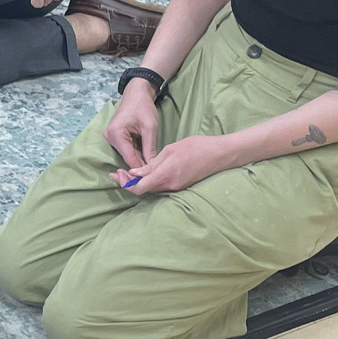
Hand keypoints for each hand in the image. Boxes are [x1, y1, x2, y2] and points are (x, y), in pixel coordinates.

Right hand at [104, 83, 161, 167]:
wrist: (136, 93)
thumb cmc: (143, 106)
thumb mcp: (150, 127)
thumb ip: (150, 148)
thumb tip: (152, 166)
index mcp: (116, 134)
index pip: (129, 157)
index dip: (140, 169)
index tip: (152, 177)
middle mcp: (109, 137)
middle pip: (127, 157)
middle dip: (141, 164)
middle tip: (155, 172)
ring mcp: (110, 137)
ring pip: (127, 154)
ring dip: (139, 158)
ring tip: (153, 164)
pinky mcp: (114, 137)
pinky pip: (126, 149)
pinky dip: (136, 152)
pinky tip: (146, 155)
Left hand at [113, 134, 229, 195]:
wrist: (221, 154)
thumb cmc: (197, 147)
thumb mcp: (171, 150)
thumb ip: (152, 164)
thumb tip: (134, 174)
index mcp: (165, 175)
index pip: (138, 188)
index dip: (125, 183)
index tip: (116, 174)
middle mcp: (170, 186)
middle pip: (143, 191)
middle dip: (128, 183)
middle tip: (118, 172)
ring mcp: (176, 187)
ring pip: (151, 189)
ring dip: (138, 183)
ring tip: (127, 172)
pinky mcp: (181, 185)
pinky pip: (161, 187)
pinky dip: (149, 182)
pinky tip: (144, 174)